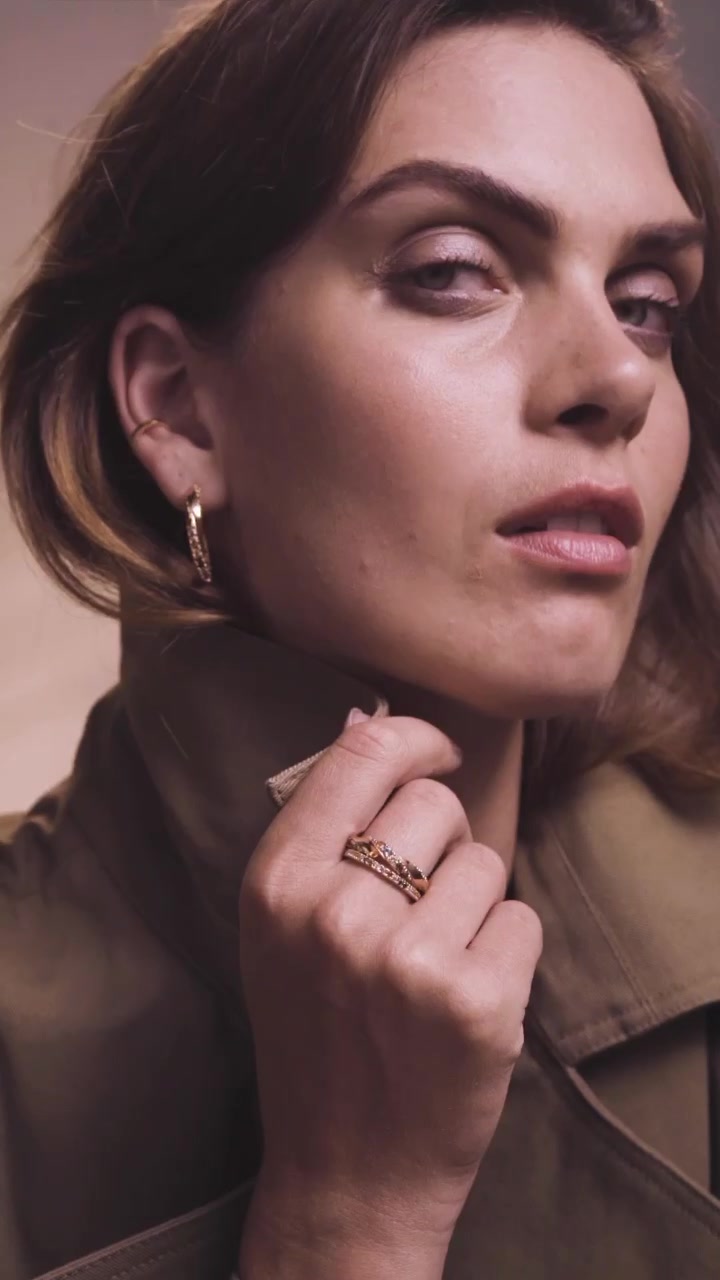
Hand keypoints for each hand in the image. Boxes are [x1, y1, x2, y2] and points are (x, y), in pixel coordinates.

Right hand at [237, 712, 541, 1276]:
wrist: (347, 1170)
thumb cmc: (316, 1034)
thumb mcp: (279, 927)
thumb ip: (318, 825)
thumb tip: (370, 718)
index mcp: (277, 884)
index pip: (365, 755)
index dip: (416, 739)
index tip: (439, 753)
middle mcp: (335, 914)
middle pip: (436, 804)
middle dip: (442, 842)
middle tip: (417, 908)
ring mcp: (407, 962)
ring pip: (486, 861)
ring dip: (473, 904)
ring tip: (433, 964)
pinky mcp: (476, 1004)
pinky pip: (522, 918)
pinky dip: (506, 953)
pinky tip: (465, 999)